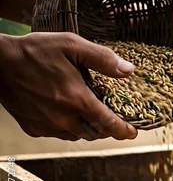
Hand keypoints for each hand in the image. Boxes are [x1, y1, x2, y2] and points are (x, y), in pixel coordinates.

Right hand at [0, 32, 137, 140]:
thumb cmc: (34, 51)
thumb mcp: (72, 45)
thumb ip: (102, 59)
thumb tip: (128, 70)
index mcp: (76, 100)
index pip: (109, 124)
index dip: (123, 130)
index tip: (132, 132)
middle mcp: (63, 118)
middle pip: (95, 133)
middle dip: (107, 128)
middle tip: (112, 119)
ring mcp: (47, 126)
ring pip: (77, 135)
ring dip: (88, 128)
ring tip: (90, 114)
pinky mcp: (34, 128)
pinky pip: (59, 134)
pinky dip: (68, 127)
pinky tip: (67, 113)